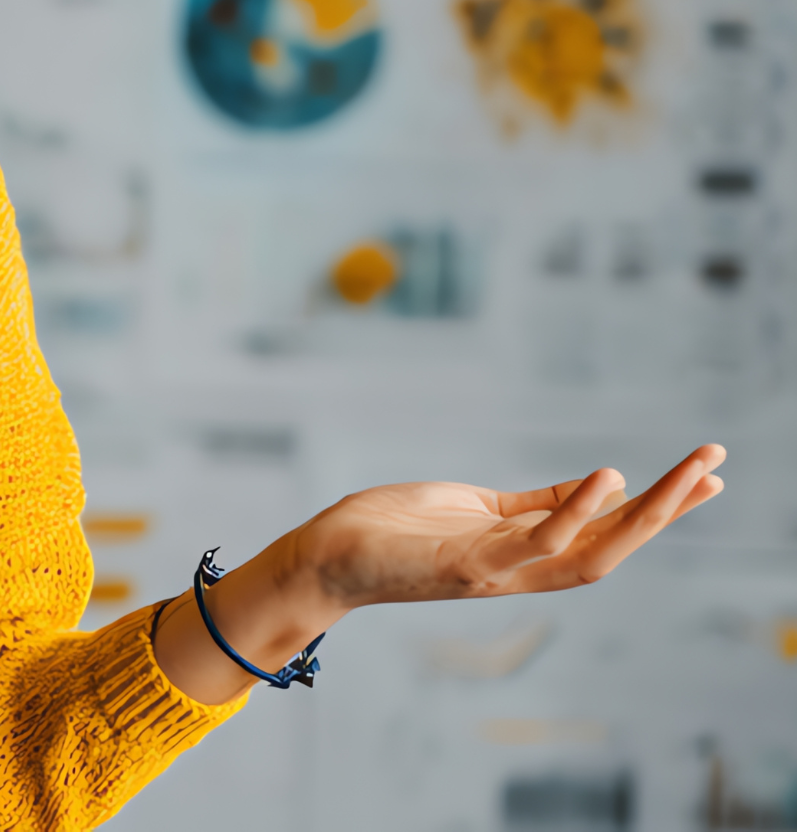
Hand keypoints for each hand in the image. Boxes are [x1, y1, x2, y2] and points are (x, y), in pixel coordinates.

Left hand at [151, 444, 724, 705]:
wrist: (323, 557)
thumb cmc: (391, 532)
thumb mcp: (471, 508)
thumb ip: (528, 505)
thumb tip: (589, 487)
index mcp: (524, 553)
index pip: (609, 532)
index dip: (661, 509)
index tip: (710, 477)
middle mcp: (521, 570)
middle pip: (616, 547)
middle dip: (669, 511)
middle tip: (716, 467)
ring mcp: (497, 572)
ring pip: (589, 553)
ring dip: (640, 514)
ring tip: (681, 471)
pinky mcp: (466, 566)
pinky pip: (534, 544)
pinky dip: (573, 514)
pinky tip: (605, 480)